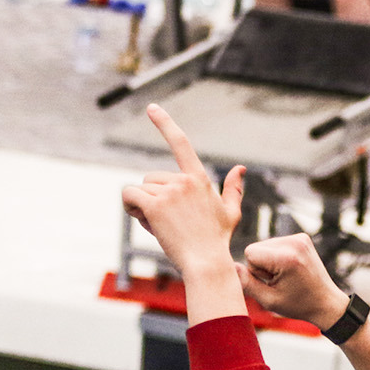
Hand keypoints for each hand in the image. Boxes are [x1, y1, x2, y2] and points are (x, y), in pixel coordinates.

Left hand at [120, 105, 243, 276]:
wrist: (207, 262)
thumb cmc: (217, 240)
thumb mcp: (230, 213)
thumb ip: (233, 189)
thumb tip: (241, 168)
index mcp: (199, 178)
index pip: (181, 143)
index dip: (165, 123)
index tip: (151, 107)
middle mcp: (183, 180)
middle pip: (150, 179)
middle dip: (152, 198)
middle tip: (167, 221)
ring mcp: (169, 192)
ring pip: (138, 189)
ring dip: (141, 206)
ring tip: (160, 226)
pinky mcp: (155, 205)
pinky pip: (129, 197)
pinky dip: (130, 208)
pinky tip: (145, 221)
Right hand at [239, 233, 346, 331]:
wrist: (325, 302)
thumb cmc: (298, 304)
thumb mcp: (268, 300)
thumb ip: (247, 283)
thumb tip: (230, 267)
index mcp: (286, 257)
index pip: (250, 252)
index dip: (255, 271)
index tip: (271, 282)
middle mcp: (294, 242)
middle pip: (257, 248)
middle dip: (262, 265)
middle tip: (281, 280)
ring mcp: (300, 238)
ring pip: (265, 246)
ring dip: (270, 261)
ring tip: (287, 276)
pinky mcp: (302, 238)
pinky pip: (276, 244)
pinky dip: (278, 256)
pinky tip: (291, 269)